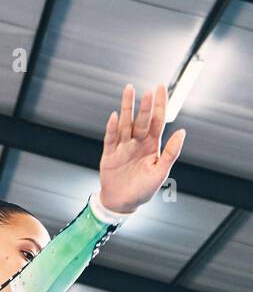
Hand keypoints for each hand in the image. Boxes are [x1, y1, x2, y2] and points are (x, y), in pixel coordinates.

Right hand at [99, 83, 185, 213]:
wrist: (122, 204)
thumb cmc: (143, 190)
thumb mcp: (160, 172)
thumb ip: (171, 152)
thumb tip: (182, 132)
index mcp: (151, 146)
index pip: (157, 121)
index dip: (159, 105)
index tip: (160, 88)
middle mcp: (137, 143)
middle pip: (141, 120)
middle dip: (145, 106)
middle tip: (148, 92)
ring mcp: (123, 147)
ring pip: (125, 124)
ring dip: (127, 108)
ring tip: (128, 91)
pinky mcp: (110, 155)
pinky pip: (111, 139)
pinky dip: (112, 128)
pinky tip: (114, 117)